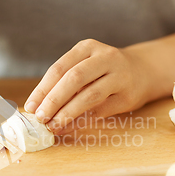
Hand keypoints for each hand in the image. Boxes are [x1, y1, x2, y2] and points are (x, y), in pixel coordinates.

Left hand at [24, 39, 154, 134]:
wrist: (143, 71)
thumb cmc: (103, 71)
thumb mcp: (85, 66)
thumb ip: (63, 82)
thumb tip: (37, 108)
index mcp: (87, 47)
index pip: (59, 68)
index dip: (42, 89)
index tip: (30, 107)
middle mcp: (105, 57)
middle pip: (74, 79)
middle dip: (53, 100)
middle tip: (40, 118)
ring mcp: (119, 76)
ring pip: (89, 96)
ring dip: (67, 113)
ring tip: (52, 126)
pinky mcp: (127, 95)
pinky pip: (100, 111)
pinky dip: (81, 121)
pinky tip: (67, 128)